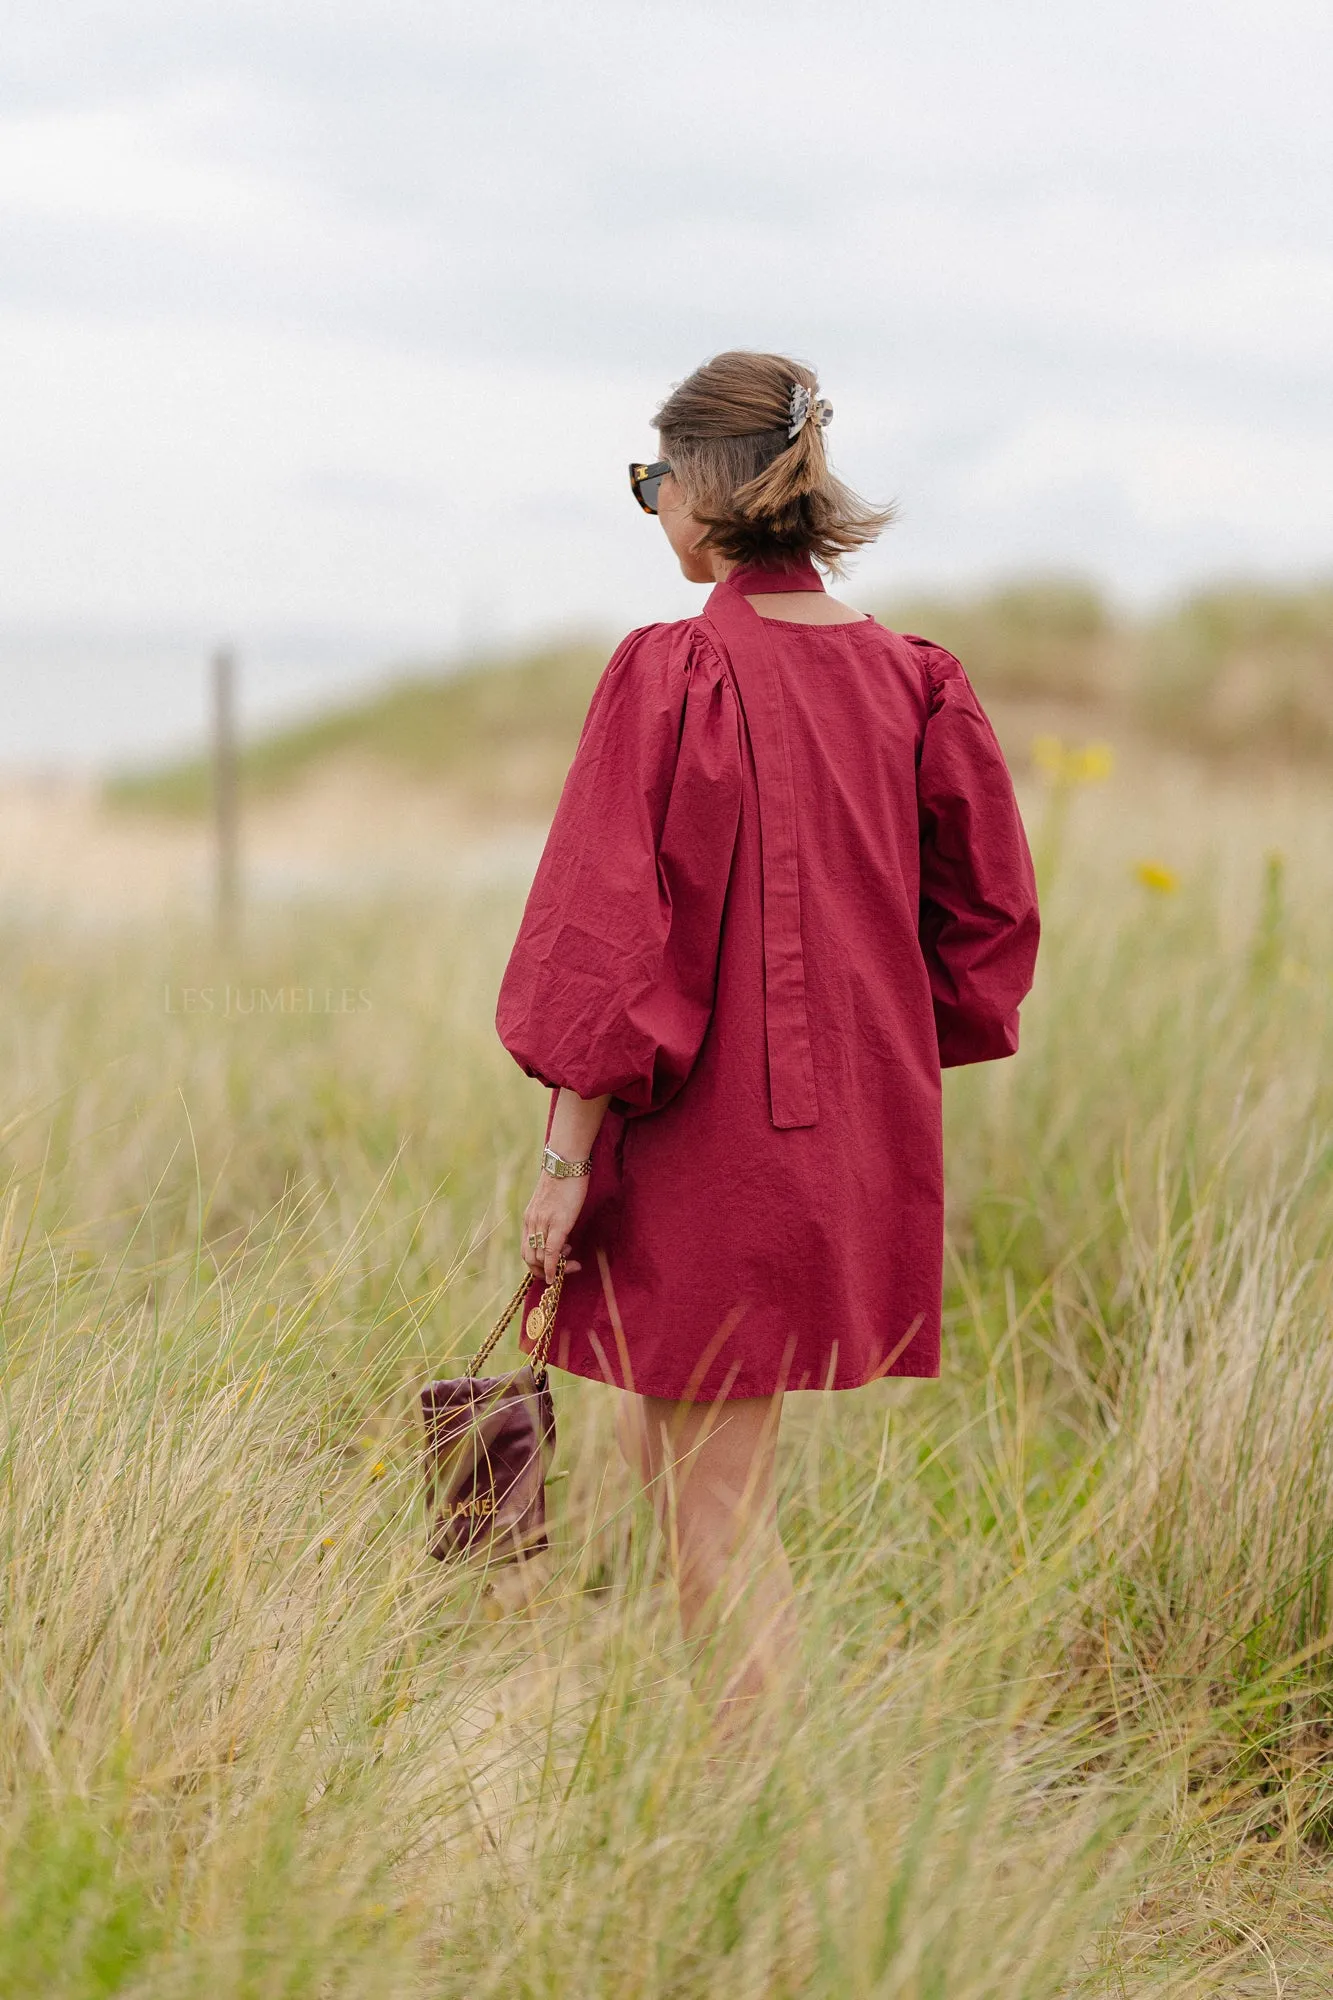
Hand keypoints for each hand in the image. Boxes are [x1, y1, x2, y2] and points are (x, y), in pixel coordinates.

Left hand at [521, 1170, 589, 1285]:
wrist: (566, 1163)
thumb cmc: (563, 1180)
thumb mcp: (550, 1202)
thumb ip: (549, 1217)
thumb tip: (558, 1232)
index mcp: (529, 1218)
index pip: (526, 1250)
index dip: (538, 1264)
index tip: (554, 1265)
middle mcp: (531, 1223)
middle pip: (529, 1258)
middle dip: (544, 1270)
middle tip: (563, 1269)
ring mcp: (543, 1224)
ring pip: (540, 1258)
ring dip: (555, 1268)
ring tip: (571, 1263)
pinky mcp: (558, 1223)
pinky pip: (552, 1252)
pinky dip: (554, 1268)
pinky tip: (558, 1275)